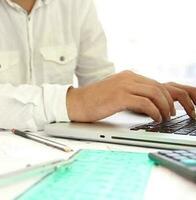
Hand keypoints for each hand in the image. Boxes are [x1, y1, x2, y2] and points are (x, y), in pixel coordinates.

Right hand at [66, 70, 195, 122]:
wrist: (75, 103)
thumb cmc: (93, 101)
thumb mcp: (114, 91)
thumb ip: (129, 91)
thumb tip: (146, 102)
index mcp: (127, 75)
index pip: (154, 83)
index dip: (165, 96)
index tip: (168, 107)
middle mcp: (127, 78)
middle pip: (158, 87)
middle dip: (168, 102)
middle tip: (170, 114)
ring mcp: (123, 86)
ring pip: (155, 94)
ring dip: (164, 108)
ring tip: (164, 118)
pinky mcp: (119, 97)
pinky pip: (145, 103)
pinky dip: (154, 112)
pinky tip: (154, 119)